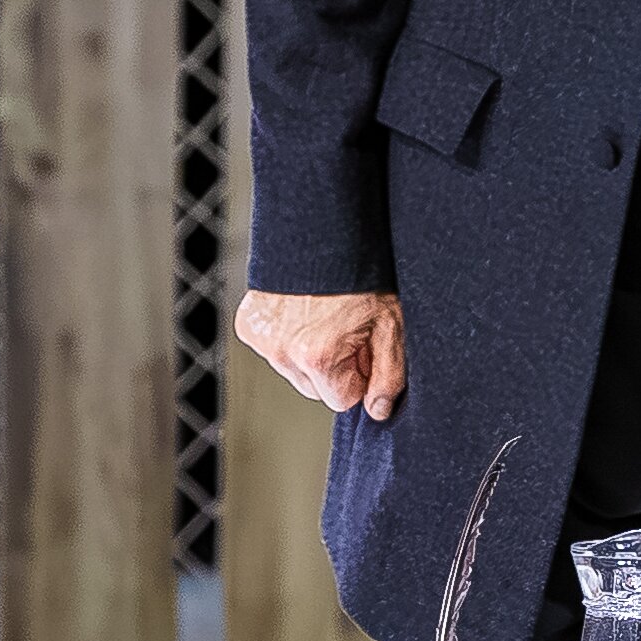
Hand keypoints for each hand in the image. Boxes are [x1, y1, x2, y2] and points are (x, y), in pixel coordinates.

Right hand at [234, 288, 407, 419]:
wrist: (326, 231)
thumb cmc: (364, 274)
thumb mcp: (391, 324)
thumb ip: (389, 374)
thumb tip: (379, 409)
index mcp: (317, 357)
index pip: (342, 400)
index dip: (359, 376)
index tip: (364, 348)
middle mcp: (283, 352)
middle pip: (315, 387)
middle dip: (333, 367)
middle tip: (347, 329)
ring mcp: (262, 338)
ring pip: (293, 369)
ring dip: (309, 353)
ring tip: (325, 316)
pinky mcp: (249, 324)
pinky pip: (274, 348)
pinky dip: (288, 336)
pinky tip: (305, 312)